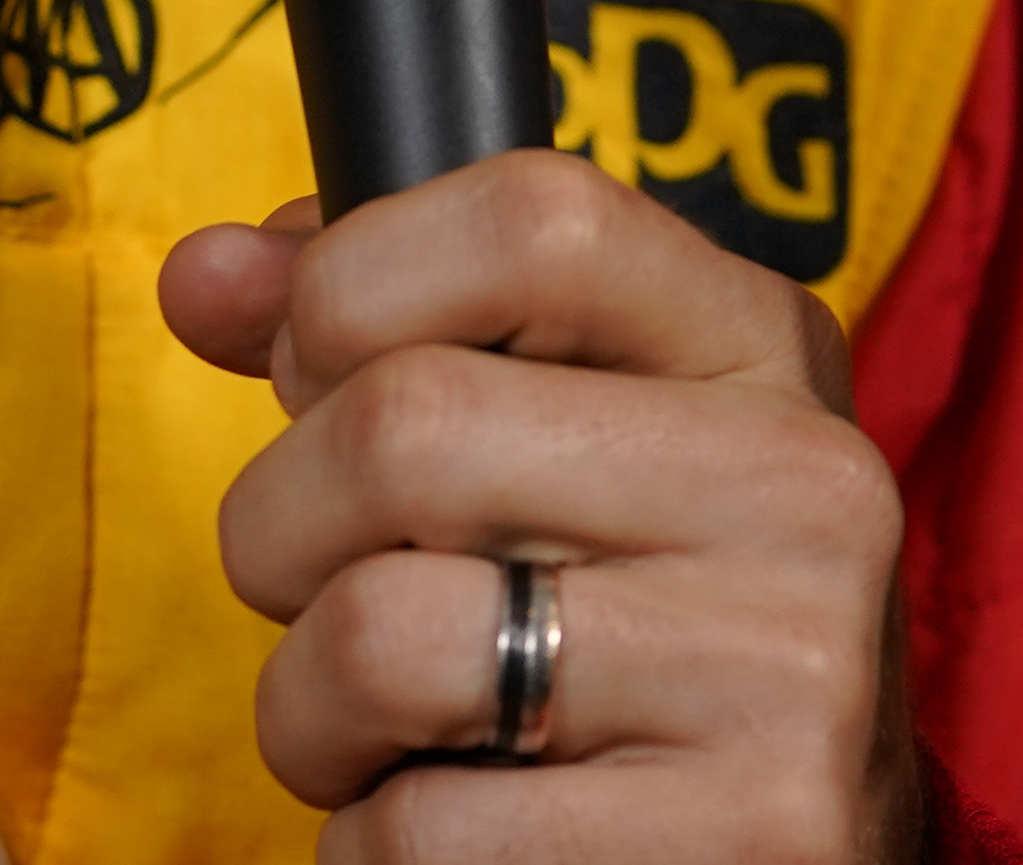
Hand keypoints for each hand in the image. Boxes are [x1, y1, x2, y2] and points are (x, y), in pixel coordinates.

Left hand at [157, 150, 922, 860]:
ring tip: (383, 728)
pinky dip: (371, 842)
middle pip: (401, 429)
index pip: (532, 220)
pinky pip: (414, 833)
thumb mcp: (571, 435)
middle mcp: (801, 489)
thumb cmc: (643, 622)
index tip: (315, 371)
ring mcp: (785, 674)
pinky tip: (465, 825)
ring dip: (309, 706)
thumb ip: (382, 331)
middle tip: (325, 594)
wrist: (816, 858)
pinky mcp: (742, 842)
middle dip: (282, 529)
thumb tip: (206, 277)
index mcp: (762, 348)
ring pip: (376, 636)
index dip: (353, 284)